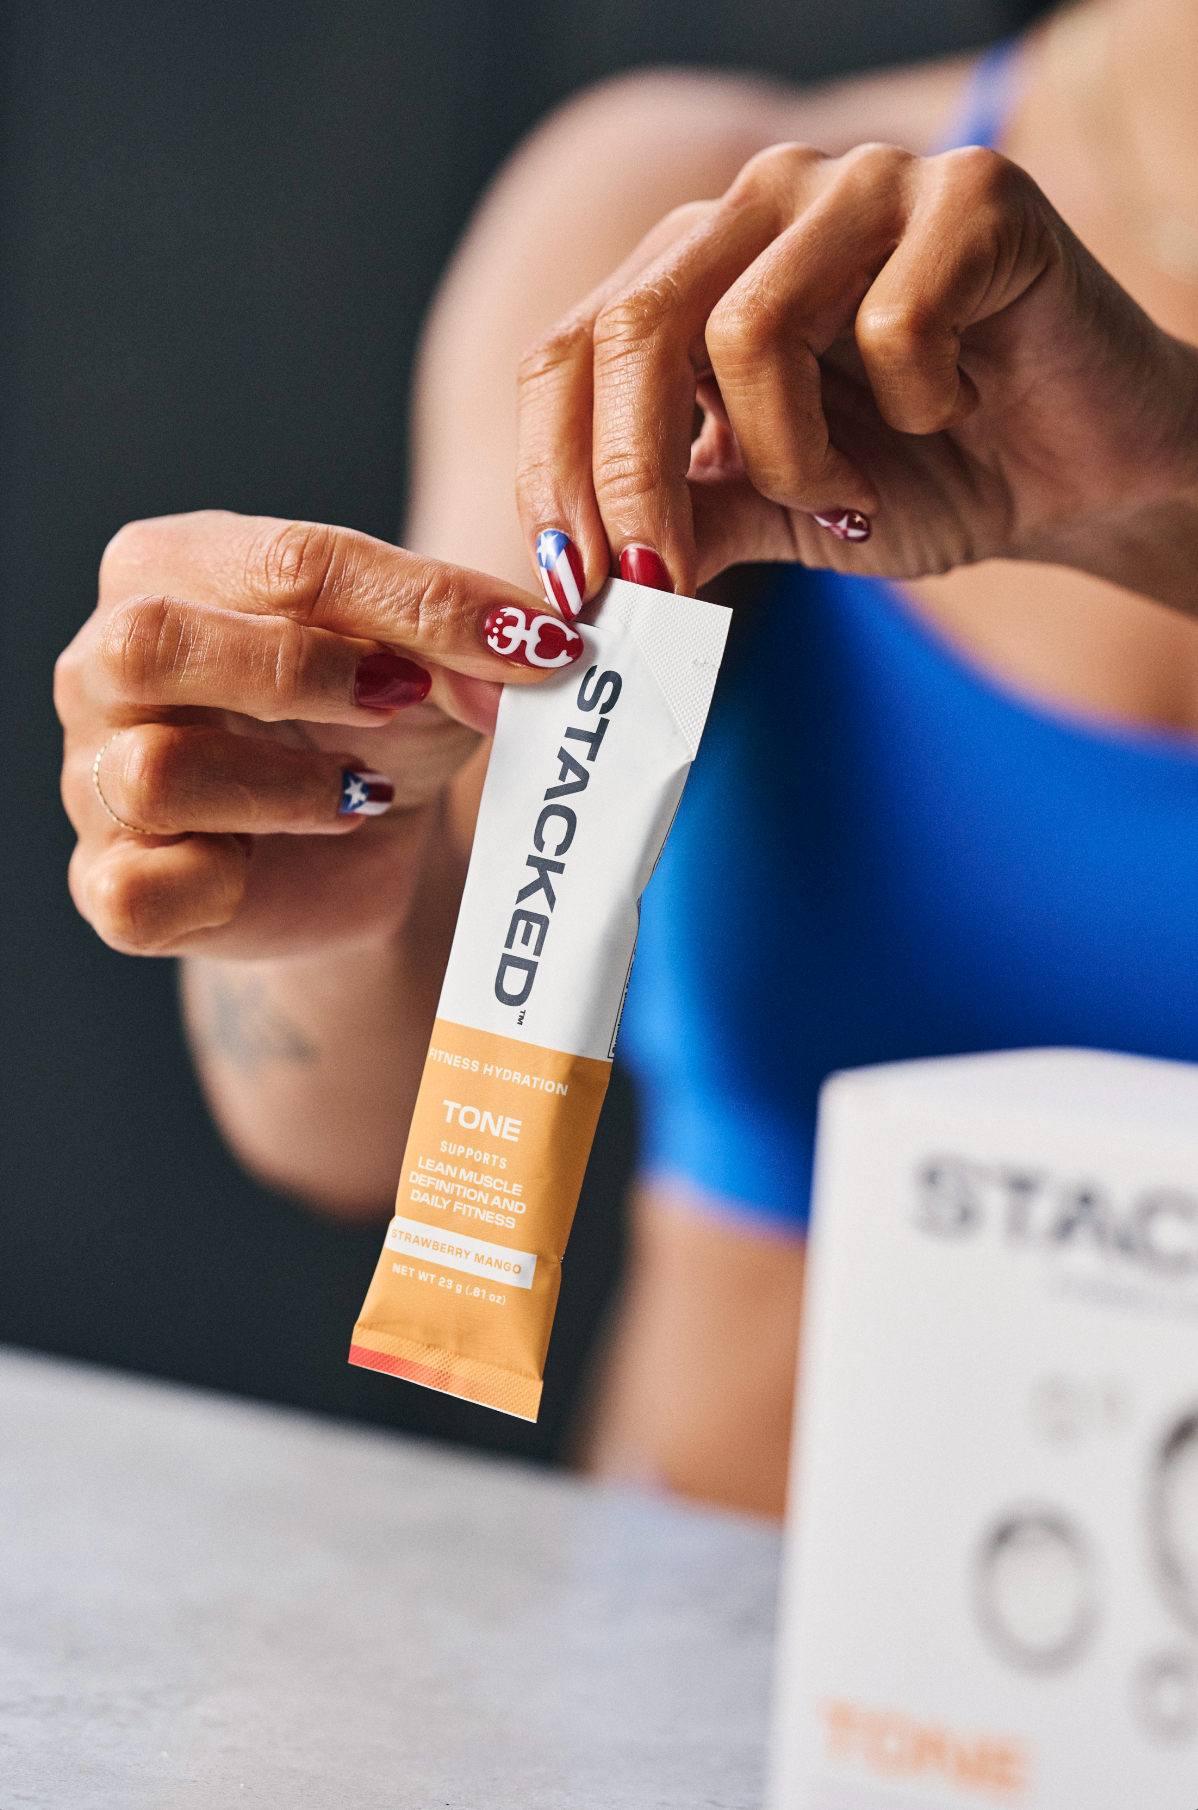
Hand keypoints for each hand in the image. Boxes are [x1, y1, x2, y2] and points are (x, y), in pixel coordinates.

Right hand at [56, 510, 582, 957]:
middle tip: (400, 701)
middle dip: (302, 674)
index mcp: (171, 567)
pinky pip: (141, 887)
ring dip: (285, 790)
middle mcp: (103, 662)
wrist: (361, 852)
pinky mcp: (107, 884)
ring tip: (354, 795)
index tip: (533, 644)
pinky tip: (269, 865)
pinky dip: (226, 883)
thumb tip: (528, 651)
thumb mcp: (435, 667)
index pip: (285, 562)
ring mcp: (90, 777)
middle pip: (152, 642)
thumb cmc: (377, 726)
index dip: (421, 604)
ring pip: (154, 773)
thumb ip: (468, 641)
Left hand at [516, 141, 1197, 601]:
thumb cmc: (921, 480)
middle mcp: (761, 206)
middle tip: (659, 581)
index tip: (571, 585)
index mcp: (695, 269)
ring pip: (749, 327)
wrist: (1079, 476)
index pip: (572, 350)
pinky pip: (895, 320)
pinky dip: (916, 404)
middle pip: (635, 326)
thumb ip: (682, 522)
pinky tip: (952, 410)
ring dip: (794, 456)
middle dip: (633, 479)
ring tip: (852, 491)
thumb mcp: (774, 514)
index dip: (554, 471)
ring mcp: (863, 185)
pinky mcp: (971, 194)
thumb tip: (577, 583)